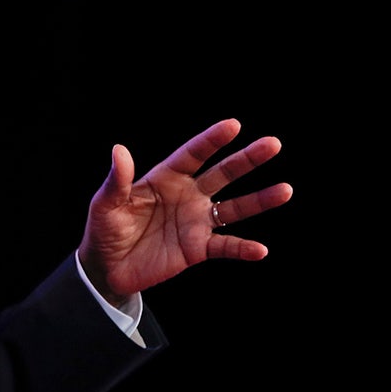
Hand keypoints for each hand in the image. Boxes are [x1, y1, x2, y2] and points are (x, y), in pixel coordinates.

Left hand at [78, 118, 293, 305]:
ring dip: (259, 200)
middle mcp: (187, 195)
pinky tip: (260, 249)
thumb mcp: (105, 204)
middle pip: (222, 174)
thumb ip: (117, 180)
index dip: (211, 140)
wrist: (107, 267)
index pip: (192, 154)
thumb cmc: (104, 229)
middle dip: (247, 159)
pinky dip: (243, 248)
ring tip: (286, 189)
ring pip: (233, 208)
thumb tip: (119, 149)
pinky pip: (226, 246)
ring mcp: (195, 222)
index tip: (233, 125)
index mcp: (165, 178)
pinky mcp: (198, 248)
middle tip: (273, 144)